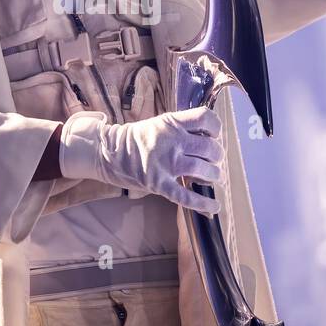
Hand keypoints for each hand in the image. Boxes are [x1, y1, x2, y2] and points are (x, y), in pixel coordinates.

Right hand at [58, 107, 224, 213]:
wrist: (109, 152)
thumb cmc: (139, 139)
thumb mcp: (160, 124)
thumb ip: (183, 128)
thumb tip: (211, 138)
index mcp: (172, 123)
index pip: (206, 119)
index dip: (216, 128)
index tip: (214, 136)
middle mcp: (172, 142)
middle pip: (210, 148)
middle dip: (217, 157)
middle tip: (213, 161)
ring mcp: (166, 164)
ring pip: (204, 171)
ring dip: (213, 176)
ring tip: (210, 178)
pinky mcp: (159, 184)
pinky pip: (187, 197)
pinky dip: (204, 203)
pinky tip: (214, 206)